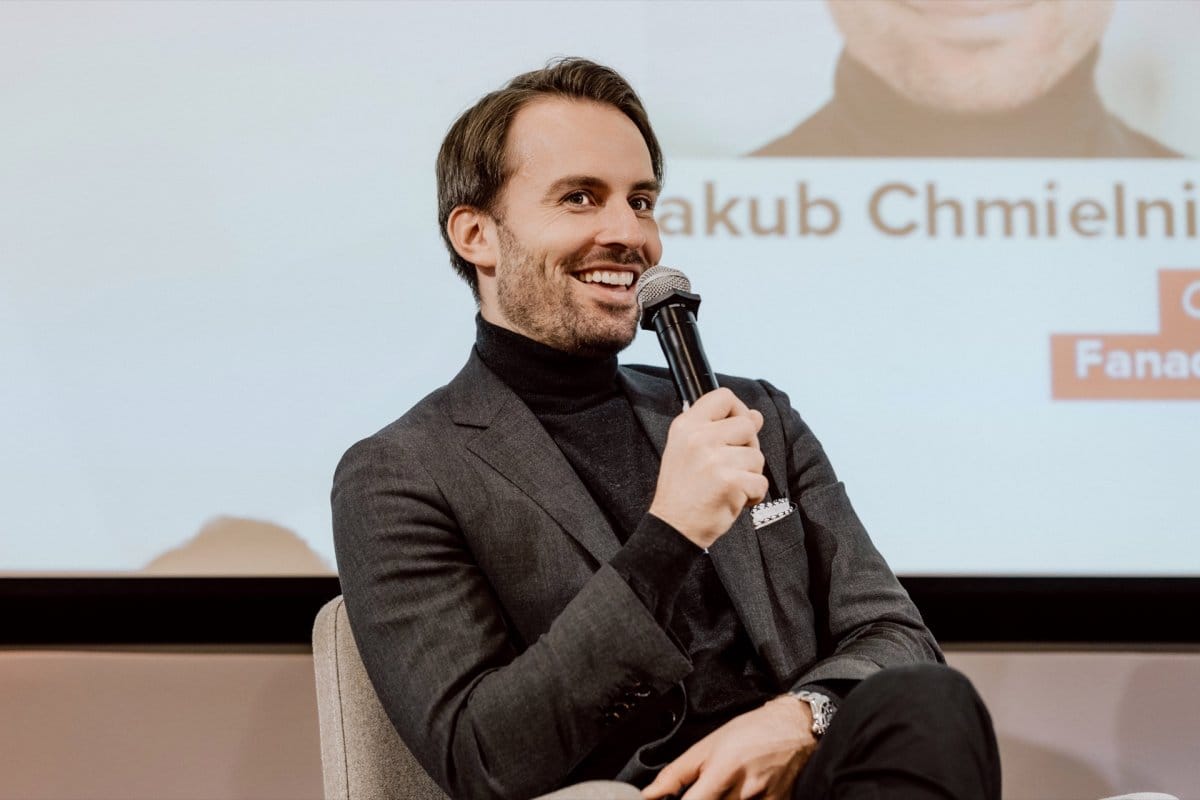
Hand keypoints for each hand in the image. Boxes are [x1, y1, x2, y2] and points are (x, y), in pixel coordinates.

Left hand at [642, 696, 816, 799]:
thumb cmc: (750, 732)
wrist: (794, 728)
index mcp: (722, 772)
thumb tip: (649, 795)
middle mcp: (744, 791)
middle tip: (709, 787)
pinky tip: (742, 793)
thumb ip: (676, 774)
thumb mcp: (707, 745)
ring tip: (727, 787)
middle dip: (704, 798)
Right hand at [648, 388, 767, 549]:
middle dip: (748, 447)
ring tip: (727, 485)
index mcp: (686, 426)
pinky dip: (752, 495)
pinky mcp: (730, 482)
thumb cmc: (682, 490)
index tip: (737, 429)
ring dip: (749, 475)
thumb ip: (720, 428)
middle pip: (748, 425)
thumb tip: (756, 416)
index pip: (724, 397)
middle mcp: (699, 438)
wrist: (673, 527)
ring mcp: (715, 459)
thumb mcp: (689, 449)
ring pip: (757, 456)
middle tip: (731, 466)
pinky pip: (760, 482)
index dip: (738, 410)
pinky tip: (733, 499)